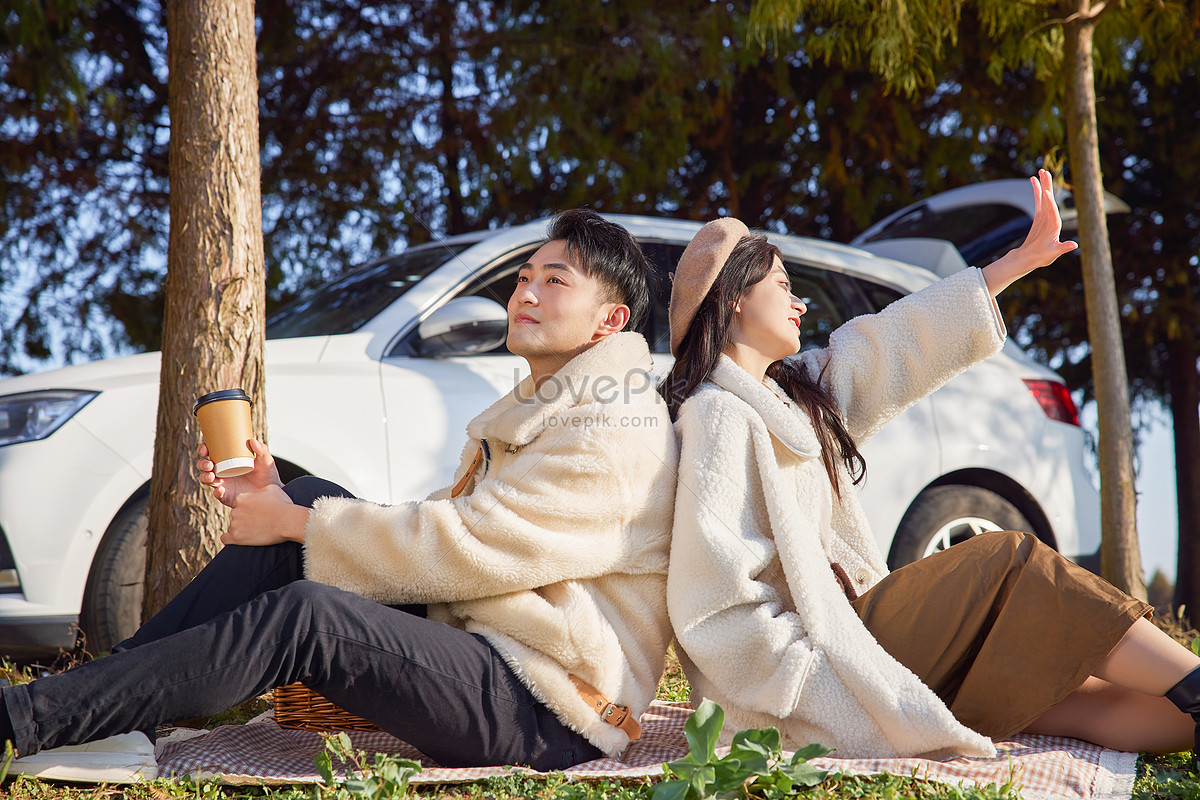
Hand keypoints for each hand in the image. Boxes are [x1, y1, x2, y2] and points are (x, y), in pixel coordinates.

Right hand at [197, 437, 282, 508]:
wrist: (272, 492)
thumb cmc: (267, 474)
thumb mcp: (266, 460)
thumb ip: (261, 450)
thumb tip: (252, 440)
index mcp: (227, 460)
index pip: (211, 452)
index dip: (203, 449)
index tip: (205, 448)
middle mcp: (222, 471)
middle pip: (204, 466)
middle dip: (202, 464)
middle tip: (209, 464)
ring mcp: (223, 484)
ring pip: (206, 480)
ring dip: (205, 477)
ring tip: (212, 476)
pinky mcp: (227, 496)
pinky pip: (218, 494)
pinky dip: (217, 492)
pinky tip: (220, 490)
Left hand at [223, 484, 309, 545]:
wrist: (288, 522)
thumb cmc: (283, 506)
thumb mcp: (272, 489)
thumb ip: (260, 490)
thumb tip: (257, 493)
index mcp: (242, 497)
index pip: (240, 504)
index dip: (249, 509)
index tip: (258, 513)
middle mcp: (235, 509)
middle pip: (236, 515)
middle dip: (245, 519)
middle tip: (259, 523)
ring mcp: (235, 523)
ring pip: (233, 527)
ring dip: (242, 529)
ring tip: (257, 531)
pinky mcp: (236, 537)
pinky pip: (226, 539)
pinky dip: (232, 539)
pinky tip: (241, 538)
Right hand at [981, 169, 1078, 295]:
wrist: (1031, 258)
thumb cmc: (1042, 257)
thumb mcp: (1053, 254)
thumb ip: (1063, 248)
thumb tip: (1073, 245)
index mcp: (1055, 226)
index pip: (1053, 212)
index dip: (1050, 203)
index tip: (1047, 193)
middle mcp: (1051, 218)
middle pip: (1050, 199)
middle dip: (1048, 186)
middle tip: (1046, 172)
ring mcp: (1045, 215)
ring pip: (1044, 196)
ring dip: (1043, 184)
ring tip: (1041, 171)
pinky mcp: (1039, 215)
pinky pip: (1037, 199)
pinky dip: (1036, 190)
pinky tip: (1033, 180)